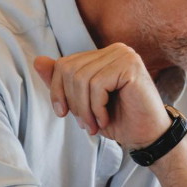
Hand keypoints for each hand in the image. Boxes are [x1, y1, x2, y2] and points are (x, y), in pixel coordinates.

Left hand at [33, 43, 168, 149]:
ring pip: (81, 78)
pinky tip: (105, 118)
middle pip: (69, 69)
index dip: (58, 91)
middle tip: (85, 124)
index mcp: (104, 55)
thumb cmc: (119, 119)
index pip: (64, 64)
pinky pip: (97, 85)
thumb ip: (62, 82)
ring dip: (84, 109)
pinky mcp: (130, 66)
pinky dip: (96, 107)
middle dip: (72, 102)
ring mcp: (124, 55)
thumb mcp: (83, 102)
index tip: (64, 114)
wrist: (147, 136)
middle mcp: (115, 50)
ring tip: (95, 124)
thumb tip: (38, 60)